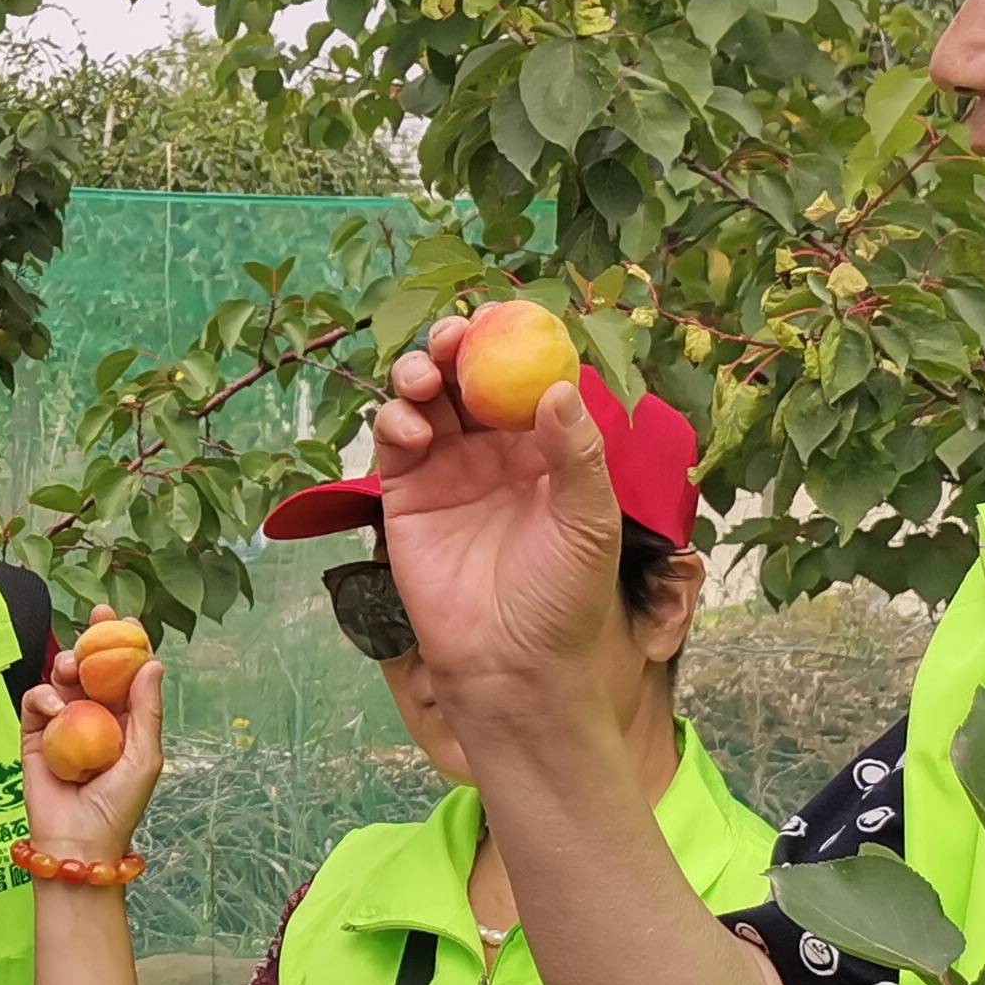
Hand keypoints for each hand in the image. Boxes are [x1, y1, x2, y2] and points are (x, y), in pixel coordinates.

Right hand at [18, 607, 161, 858]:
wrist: (78, 842)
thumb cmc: (118, 805)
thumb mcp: (144, 756)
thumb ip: (146, 709)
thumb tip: (154, 662)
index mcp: (125, 721)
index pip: (125, 675)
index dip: (125, 644)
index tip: (125, 619)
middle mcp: (94, 718)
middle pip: (92, 669)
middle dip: (93, 640)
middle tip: (96, 618)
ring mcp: (63, 725)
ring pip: (61, 679)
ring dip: (67, 664)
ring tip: (71, 668)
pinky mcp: (35, 735)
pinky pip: (36, 702)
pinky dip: (44, 696)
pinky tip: (55, 706)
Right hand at [370, 316, 629, 704]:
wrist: (514, 666)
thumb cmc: (566, 599)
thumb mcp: (590, 522)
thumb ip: (576, 454)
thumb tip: (558, 389)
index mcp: (545, 448)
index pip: (526, 377)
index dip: (512, 343)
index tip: (504, 318)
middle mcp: (494, 450)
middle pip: (468, 377)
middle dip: (456, 347)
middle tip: (453, 337)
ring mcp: (448, 469)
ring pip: (426, 399)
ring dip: (418, 373)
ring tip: (424, 378)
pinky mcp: (406, 495)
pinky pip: (394, 440)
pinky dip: (395, 421)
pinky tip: (412, 430)